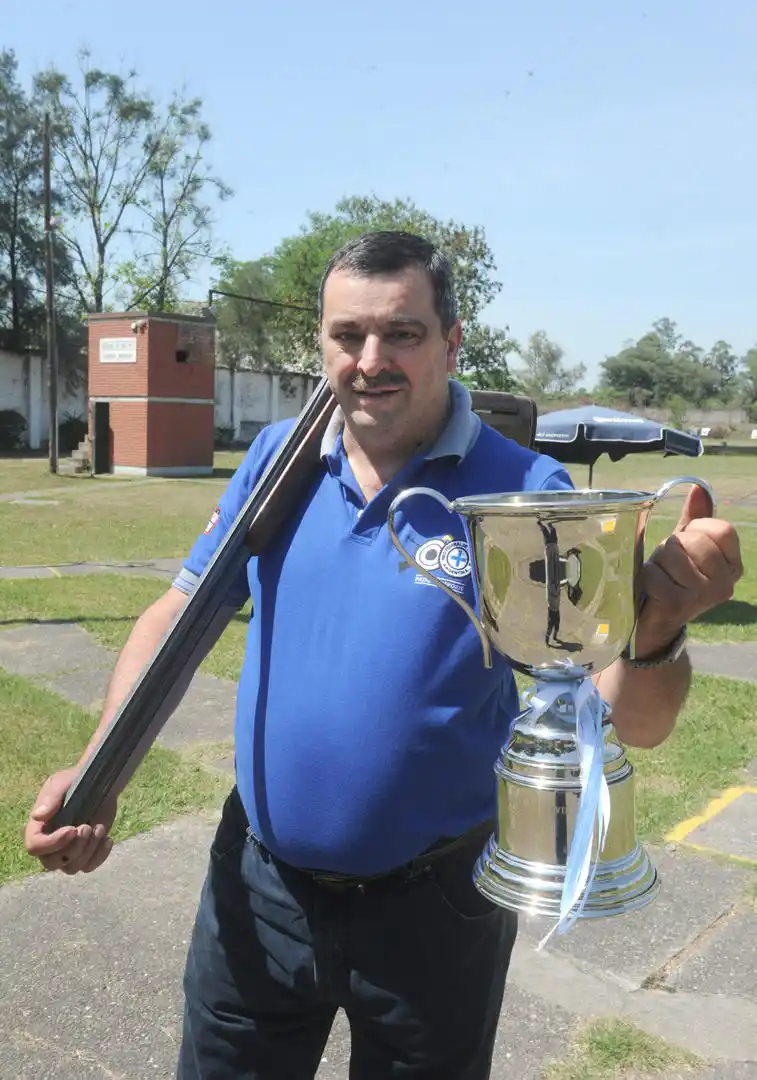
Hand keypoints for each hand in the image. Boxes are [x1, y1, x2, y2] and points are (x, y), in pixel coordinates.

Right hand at [24, 769, 116, 874]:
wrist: (98, 784)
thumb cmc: (74, 781)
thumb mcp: (61, 783)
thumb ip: (50, 799)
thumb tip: (37, 816)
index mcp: (38, 827)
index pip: (34, 847)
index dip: (52, 843)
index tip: (72, 829)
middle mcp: (49, 844)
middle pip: (52, 864)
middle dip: (73, 849)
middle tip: (87, 827)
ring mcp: (68, 850)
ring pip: (72, 868)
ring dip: (88, 850)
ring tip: (99, 828)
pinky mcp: (86, 852)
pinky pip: (89, 867)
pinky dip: (100, 856)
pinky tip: (108, 839)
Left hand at [636, 484, 742, 652]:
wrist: (654, 622)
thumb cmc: (671, 578)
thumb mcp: (686, 547)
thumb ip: (694, 519)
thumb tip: (699, 488)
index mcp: (733, 566)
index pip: (722, 530)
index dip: (697, 529)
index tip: (687, 543)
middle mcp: (725, 584)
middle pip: (695, 540)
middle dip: (672, 547)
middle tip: (667, 564)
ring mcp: (703, 597)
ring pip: (673, 555)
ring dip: (657, 562)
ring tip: (659, 575)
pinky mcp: (678, 605)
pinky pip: (655, 574)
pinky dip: (646, 577)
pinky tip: (650, 589)